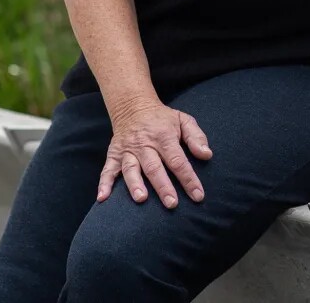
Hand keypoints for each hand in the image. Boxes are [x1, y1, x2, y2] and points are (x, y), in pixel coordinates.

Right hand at [97, 100, 212, 209]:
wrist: (133, 106)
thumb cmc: (163, 119)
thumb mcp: (183, 120)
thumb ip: (196, 137)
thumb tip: (207, 155)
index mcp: (164, 136)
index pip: (178, 160)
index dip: (188, 179)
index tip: (198, 196)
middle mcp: (145, 144)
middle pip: (154, 167)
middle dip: (163, 186)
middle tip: (172, 204)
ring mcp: (128, 149)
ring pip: (131, 168)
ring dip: (135, 184)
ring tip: (141, 199)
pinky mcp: (114, 154)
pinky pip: (107, 169)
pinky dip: (104, 183)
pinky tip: (102, 198)